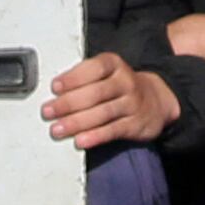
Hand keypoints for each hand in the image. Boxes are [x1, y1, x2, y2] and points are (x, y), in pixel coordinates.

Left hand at [43, 51, 179, 150]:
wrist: (156, 100)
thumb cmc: (119, 86)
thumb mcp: (106, 72)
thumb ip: (83, 77)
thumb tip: (55, 91)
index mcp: (114, 64)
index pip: (93, 68)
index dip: (73, 78)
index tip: (55, 87)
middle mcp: (125, 82)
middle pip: (95, 93)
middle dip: (68, 103)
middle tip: (48, 112)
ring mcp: (132, 103)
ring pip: (102, 113)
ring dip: (77, 122)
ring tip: (57, 129)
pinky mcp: (135, 124)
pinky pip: (113, 131)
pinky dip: (95, 137)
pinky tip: (80, 141)